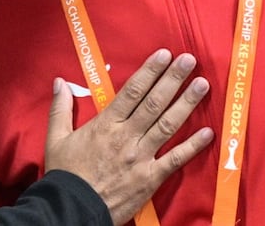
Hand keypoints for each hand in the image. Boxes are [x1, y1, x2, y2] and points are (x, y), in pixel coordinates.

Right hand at [44, 49, 212, 224]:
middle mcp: (126, 136)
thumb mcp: (56, 139)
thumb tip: (59, 82)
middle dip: (173, 79)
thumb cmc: (65, 175)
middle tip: (189, 60)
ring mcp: (140, 157)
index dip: (150, 71)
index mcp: (106, 125)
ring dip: (186, 103)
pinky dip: (192, 146)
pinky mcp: (150, 178)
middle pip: (154, 102)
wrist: (72, 210)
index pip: (132, 91)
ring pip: (168, 125)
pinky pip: (175, 159)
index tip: (164, 55)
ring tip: (202, 84)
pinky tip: (208, 132)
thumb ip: (60, 109)